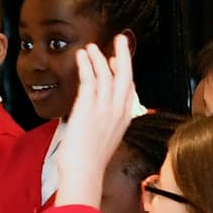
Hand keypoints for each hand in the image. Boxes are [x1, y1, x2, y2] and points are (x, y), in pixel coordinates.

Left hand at [56, 36, 136, 207]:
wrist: (84, 172)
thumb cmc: (89, 163)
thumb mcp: (105, 143)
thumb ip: (106, 128)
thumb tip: (99, 120)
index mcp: (124, 120)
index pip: (129, 91)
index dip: (125, 74)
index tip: (117, 63)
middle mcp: (118, 111)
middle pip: (125, 76)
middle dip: (123, 55)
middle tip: (120, 40)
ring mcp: (104, 107)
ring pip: (107, 74)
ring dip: (99, 57)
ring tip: (92, 47)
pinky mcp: (89, 106)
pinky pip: (90, 78)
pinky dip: (87, 64)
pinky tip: (82, 56)